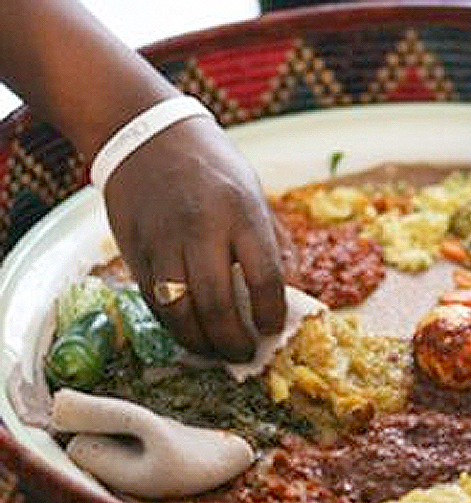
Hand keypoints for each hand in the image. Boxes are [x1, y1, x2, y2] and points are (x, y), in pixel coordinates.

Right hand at [104, 115, 285, 361]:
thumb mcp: (254, 193)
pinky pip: (154, 301)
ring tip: (215, 351)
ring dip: (199, 342)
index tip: (273, 329)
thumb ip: (274, 243)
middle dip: (234, 340)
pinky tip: (190, 332)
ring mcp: (162, 241)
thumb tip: (290, 292)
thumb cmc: (213, 167)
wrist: (146, 133)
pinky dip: (173, 325)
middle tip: (245, 355)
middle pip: (217, 303)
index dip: (271, 313)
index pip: (264, 277)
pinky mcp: (133, 250)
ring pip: (179, 310)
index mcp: (241, 211)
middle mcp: (201, 228)